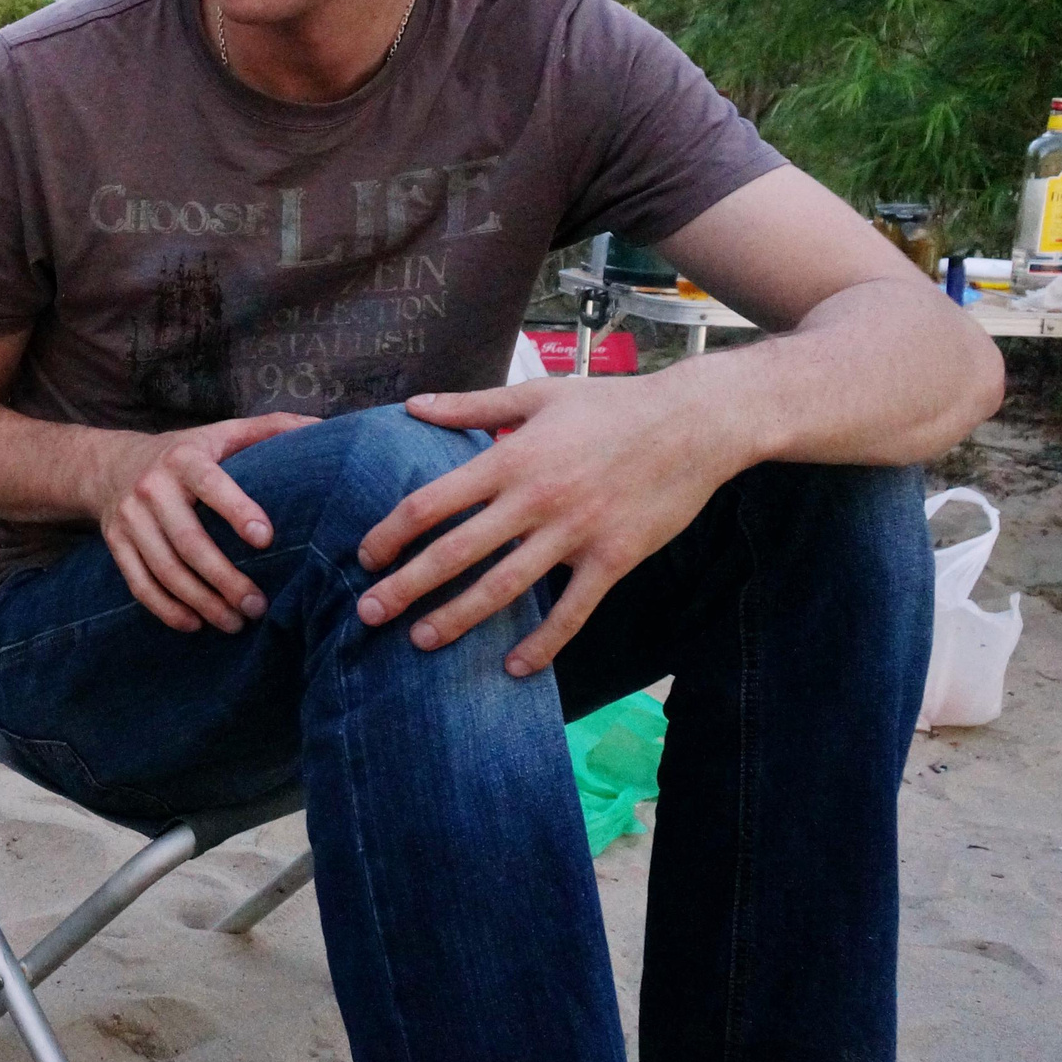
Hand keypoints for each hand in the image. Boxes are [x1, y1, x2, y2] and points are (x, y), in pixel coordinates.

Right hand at [92, 412, 320, 632]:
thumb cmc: (185, 453)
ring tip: (235, 623)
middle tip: (258, 606)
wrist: (110, 465)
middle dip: (224, 579)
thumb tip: (322, 426)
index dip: (236, 510)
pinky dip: (166, 609)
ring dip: (201, 602)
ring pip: (165, 569)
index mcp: (184, 458)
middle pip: (188, 541)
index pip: (210, 484)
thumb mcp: (221, 433)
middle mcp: (152, 487)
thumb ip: (269, 429)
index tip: (266, 539)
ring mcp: (129, 518)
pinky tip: (195, 624)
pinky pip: (139, 584)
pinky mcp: (115, 543)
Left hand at [354, 375, 747, 675]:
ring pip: (504, 587)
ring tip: (421, 642)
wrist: (695, 423)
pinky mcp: (613, 559)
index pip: (432, 503)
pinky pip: (572, 611)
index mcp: (510, 458)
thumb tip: (413, 406)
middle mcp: (534, 499)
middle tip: (368, 614)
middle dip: (406, 587)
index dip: (391, 533)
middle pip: (455, 552)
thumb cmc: (613, 404)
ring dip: (458, 619)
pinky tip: (514, 667)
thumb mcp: (539, 394)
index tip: (366, 556)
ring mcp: (574, 533)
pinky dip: (543, 643)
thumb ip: (472, 406)